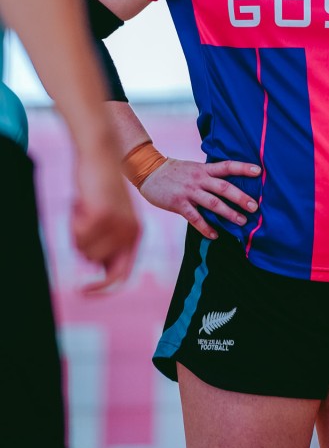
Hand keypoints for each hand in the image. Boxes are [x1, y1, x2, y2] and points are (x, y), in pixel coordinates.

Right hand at [71, 151, 140, 294]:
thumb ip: (110, 243)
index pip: (121, 275)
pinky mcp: (101, 217)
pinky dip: (73, 221)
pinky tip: (81, 203)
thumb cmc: (103, 187)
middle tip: (83, 222)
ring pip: (84, 250)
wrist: (102, 156)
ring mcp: (116, 226)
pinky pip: (77, 235)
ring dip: (77, 232)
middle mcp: (130, 233)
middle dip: (83, 248)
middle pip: (95, 263)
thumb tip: (99, 270)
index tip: (83, 291)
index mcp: (136, 235)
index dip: (102, 288)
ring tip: (85, 209)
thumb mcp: (113, 217)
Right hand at [139, 157, 261, 239]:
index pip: (227, 166)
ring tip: (242, 222)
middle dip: (240, 197)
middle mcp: (199, 179)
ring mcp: (189, 191)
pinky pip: (195, 217)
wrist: (149, 171)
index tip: (259, 172)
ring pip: (213, 203)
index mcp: (204, 169)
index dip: (243, 168)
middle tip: (255, 206)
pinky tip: (215, 235)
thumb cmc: (175, 171)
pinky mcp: (179, 203)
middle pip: (224, 187)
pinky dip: (206, 227)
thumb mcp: (194, 168)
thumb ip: (209, 175)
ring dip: (229, 213)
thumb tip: (228, 184)